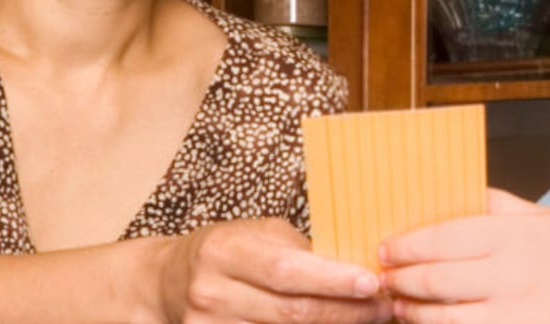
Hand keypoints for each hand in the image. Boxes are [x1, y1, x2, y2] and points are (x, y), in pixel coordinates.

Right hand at [159, 217, 389, 323]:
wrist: (166, 282)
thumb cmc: (224, 251)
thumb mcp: (255, 235)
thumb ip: (298, 250)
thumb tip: (354, 266)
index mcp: (224, 250)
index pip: (286, 270)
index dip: (331, 279)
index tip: (370, 282)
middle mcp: (212, 292)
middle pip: (290, 312)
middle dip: (344, 312)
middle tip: (382, 307)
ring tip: (365, 319)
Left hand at [379, 189, 549, 323]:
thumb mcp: (548, 219)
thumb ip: (501, 204)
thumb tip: (458, 190)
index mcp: (515, 235)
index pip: (440, 236)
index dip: (404, 245)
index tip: (385, 248)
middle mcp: (511, 274)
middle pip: (434, 279)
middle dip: (399, 280)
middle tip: (382, 278)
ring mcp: (516, 315)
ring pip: (443, 318)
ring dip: (413, 314)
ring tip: (400, 307)